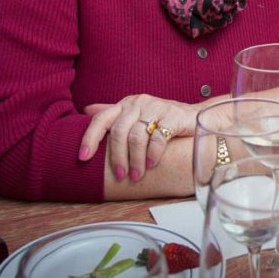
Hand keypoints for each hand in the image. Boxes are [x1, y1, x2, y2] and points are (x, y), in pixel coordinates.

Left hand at [77, 94, 199, 183]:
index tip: (83, 158)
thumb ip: (113, 114)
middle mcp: (139, 103)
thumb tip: (86, 110)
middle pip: (119, 132)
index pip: (101, 119)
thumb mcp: (136, 115)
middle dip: (118, 157)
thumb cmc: (162, 119)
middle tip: (120, 176)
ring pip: (137, 137)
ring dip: (135, 160)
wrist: (195, 116)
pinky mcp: (173, 115)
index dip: (90, 138)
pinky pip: (158, 138)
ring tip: (136, 175)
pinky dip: (153, 155)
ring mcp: (157, 107)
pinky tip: (152, 165)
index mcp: (126, 104)